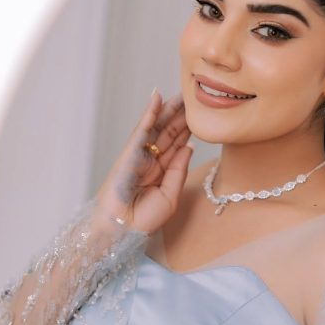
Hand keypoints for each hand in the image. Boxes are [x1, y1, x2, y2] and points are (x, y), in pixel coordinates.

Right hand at [95, 90, 192, 233]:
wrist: (123, 231)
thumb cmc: (144, 220)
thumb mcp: (170, 196)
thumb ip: (179, 171)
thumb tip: (189, 146)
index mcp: (161, 173)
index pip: (177, 146)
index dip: (188, 130)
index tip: (201, 115)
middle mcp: (150, 162)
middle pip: (168, 133)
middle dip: (181, 116)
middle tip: (194, 98)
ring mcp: (139, 156)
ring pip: (157, 128)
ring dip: (168, 110)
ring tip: (181, 94)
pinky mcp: (128, 154)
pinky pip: (141, 130)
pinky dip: (149, 114)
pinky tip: (157, 98)